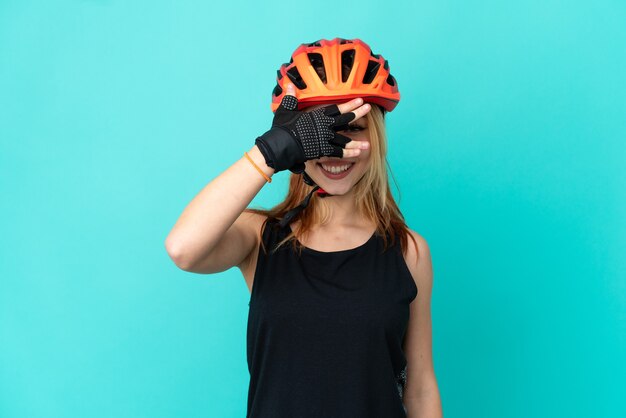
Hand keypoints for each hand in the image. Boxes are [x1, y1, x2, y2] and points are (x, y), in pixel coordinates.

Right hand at [255, 83, 370, 173]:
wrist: (280, 145)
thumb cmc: (282, 128)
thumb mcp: (286, 110)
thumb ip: (291, 98)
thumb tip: (290, 85)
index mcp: (317, 116)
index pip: (336, 109)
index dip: (349, 104)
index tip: (360, 100)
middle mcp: (325, 127)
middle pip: (345, 120)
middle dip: (358, 113)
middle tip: (368, 108)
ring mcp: (325, 139)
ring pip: (344, 139)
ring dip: (356, 142)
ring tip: (367, 145)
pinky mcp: (322, 151)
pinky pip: (338, 153)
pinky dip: (348, 153)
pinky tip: (357, 154)